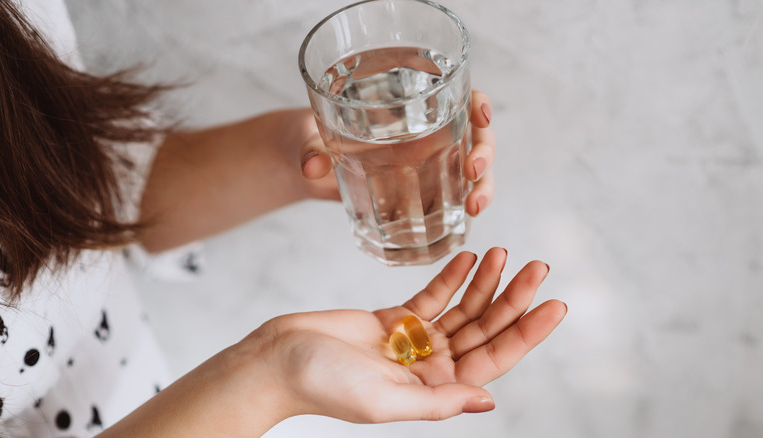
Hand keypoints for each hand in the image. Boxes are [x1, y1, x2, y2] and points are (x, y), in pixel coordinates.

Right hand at [257, 247, 564, 422]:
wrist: (276, 360)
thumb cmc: (323, 386)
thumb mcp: (385, 401)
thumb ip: (437, 401)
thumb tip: (488, 401)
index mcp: (434, 391)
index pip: (493, 359)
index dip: (526, 332)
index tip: (554, 305)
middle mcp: (430, 367)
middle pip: (484, 329)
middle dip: (513, 299)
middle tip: (538, 266)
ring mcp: (412, 341)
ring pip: (462, 309)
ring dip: (485, 282)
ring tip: (505, 253)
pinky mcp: (392, 319)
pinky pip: (431, 295)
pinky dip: (451, 276)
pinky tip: (470, 257)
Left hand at [292, 90, 495, 215]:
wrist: (303, 161)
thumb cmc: (308, 134)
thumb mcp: (307, 136)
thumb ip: (310, 147)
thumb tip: (312, 166)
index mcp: (407, 104)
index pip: (457, 94)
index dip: (477, 103)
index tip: (480, 116)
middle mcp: (426, 132)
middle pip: (475, 135)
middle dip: (484, 153)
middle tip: (473, 173)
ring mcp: (427, 163)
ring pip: (472, 170)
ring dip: (482, 188)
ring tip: (473, 208)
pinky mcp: (418, 193)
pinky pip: (450, 201)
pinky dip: (460, 214)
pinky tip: (461, 229)